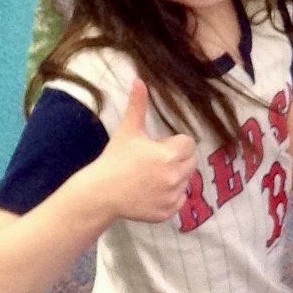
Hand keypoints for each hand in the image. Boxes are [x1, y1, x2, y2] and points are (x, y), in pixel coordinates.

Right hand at [91, 78, 198, 223]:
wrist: (101, 193)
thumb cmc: (115, 159)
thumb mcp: (128, 130)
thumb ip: (138, 105)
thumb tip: (139, 80)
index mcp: (169, 155)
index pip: (188, 143)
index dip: (174, 143)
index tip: (157, 147)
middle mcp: (174, 177)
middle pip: (191, 162)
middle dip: (177, 159)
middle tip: (154, 161)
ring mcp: (171, 197)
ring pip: (186, 181)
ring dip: (175, 177)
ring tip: (152, 176)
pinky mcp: (167, 213)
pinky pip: (180, 200)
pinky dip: (171, 196)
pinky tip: (152, 191)